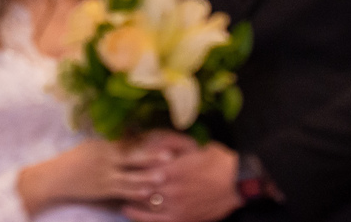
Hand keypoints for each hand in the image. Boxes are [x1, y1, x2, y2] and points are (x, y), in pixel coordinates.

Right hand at [20, 139, 152, 208]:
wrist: (56, 177)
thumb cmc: (74, 160)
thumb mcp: (92, 147)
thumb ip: (111, 145)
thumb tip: (130, 139)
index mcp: (105, 145)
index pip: (129, 142)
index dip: (147, 142)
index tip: (164, 140)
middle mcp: (106, 159)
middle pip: (133, 157)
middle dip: (152, 157)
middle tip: (169, 156)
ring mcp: (105, 175)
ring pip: (130, 176)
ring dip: (147, 176)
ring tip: (162, 176)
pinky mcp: (102, 190)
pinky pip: (121, 191)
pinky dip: (134, 192)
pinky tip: (146, 193)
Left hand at [121, 133, 242, 221]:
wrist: (236, 183)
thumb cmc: (217, 161)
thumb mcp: (193, 145)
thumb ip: (171, 143)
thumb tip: (151, 138)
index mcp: (171, 167)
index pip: (141, 168)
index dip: (128, 166)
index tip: (118, 162)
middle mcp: (170, 188)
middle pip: (139, 187)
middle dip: (126, 182)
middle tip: (114, 178)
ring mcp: (175, 206)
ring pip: (145, 204)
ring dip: (130, 198)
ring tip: (118, 193)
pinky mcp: (182, 219)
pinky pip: (155, 221)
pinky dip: (140, 217)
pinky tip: (129, 212)